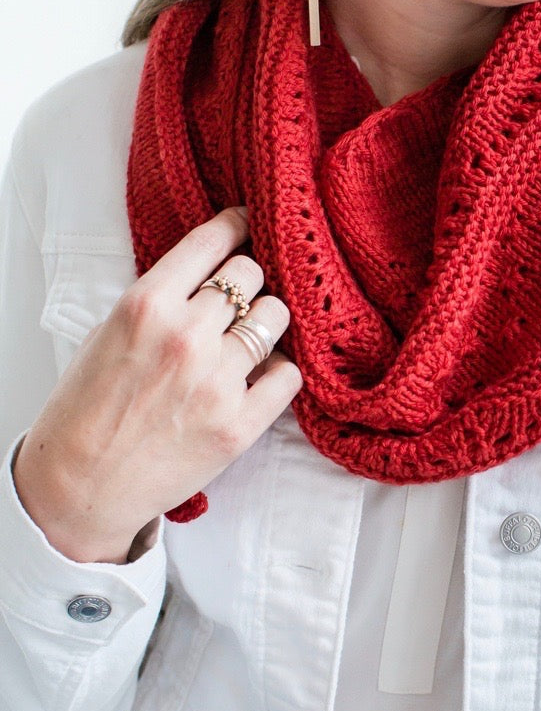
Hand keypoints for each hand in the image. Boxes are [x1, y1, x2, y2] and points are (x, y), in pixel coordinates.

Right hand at [12, 207, 302, 563]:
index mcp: (146, 306)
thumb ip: (163, 300)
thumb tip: (213, 273)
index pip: (213, 242)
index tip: (249, 223)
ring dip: (267, 323)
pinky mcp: (240, 423)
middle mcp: (186, 337)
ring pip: (276, 318)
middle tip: (242, 298)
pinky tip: (258, 377)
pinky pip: (289, 373)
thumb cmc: (88, 409)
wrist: (80, 487)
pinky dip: (278, 370)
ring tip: (249, 339)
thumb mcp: (110, 333)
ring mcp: (217, 381)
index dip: (238, 225)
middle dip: (251, 281)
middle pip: (252, 275)